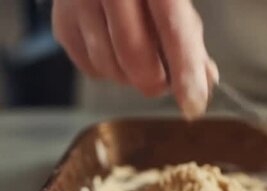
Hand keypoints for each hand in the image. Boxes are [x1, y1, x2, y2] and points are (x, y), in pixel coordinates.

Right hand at [52, 0, 218, 118]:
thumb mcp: (175, 6)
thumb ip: (190, 41)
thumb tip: (203, 83)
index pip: (173, 32)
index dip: (184, 73)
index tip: (193, 104)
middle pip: (134, 55)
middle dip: (155, 81)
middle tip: (165, 81)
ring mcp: (79, 4)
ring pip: (110, 67)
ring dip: (131, 77)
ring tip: (140, 56)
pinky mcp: (62, 24)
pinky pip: (91, 69)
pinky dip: (110, 71)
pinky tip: (116, 51)